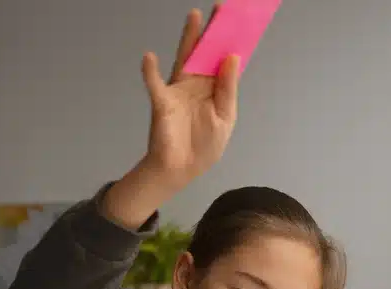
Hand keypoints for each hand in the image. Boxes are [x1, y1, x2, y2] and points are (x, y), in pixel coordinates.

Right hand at [141, 7, 239, 188]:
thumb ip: (227, 88)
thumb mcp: (225, 118)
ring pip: (185, 58)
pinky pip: (155, 84)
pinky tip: (150, 57)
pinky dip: (150, 71)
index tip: (240, 21)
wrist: (181, 170)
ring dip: (189, 38)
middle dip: (213, 31)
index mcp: (215, 89)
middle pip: (205, 53)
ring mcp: (179, 91)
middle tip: (221, 8)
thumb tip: (232, 57)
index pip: (224, 61)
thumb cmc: (204, 147)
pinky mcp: (163, 102)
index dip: (231, 42)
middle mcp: (197, 85)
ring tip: (194, 16)